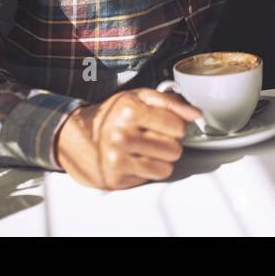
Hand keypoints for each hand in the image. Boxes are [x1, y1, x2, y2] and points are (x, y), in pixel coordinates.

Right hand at [54, 88, 202, 189]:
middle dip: (170, 142)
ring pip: (167, 166)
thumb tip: (196, 114)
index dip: (177, 124)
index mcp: (129, 111)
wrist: (78, 137)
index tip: (168, 123)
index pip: (177, 125)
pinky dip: (151, 169)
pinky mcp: (117, 178)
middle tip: (156, 136)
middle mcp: (122, 136)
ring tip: (149, 148)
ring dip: (162, 158)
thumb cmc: (113, 115)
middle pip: (174, 148)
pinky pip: (153, 177)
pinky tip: (139, 158)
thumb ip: (171, 102)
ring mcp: (118, 159)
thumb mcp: (139, 97)